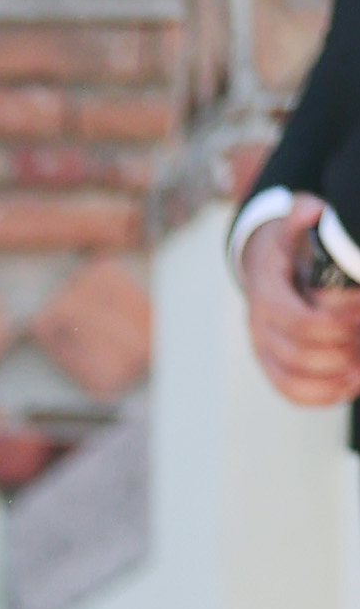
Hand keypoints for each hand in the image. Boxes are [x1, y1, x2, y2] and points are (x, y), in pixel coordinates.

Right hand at [242, 200, 359, 404]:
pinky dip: (320, 396)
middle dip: (337, 352)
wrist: (264, 264)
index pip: (298, 321)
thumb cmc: (288, 244)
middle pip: (297, 355)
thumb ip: (301, 216)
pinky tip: (348, 387)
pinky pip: (291, 392)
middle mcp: (258, 327)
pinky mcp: (271, 366)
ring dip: (330, 382)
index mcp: (266, 293)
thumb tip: (311, 212)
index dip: (333, 324)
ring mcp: (262, 350)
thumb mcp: (293, 223)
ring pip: (292, 380)